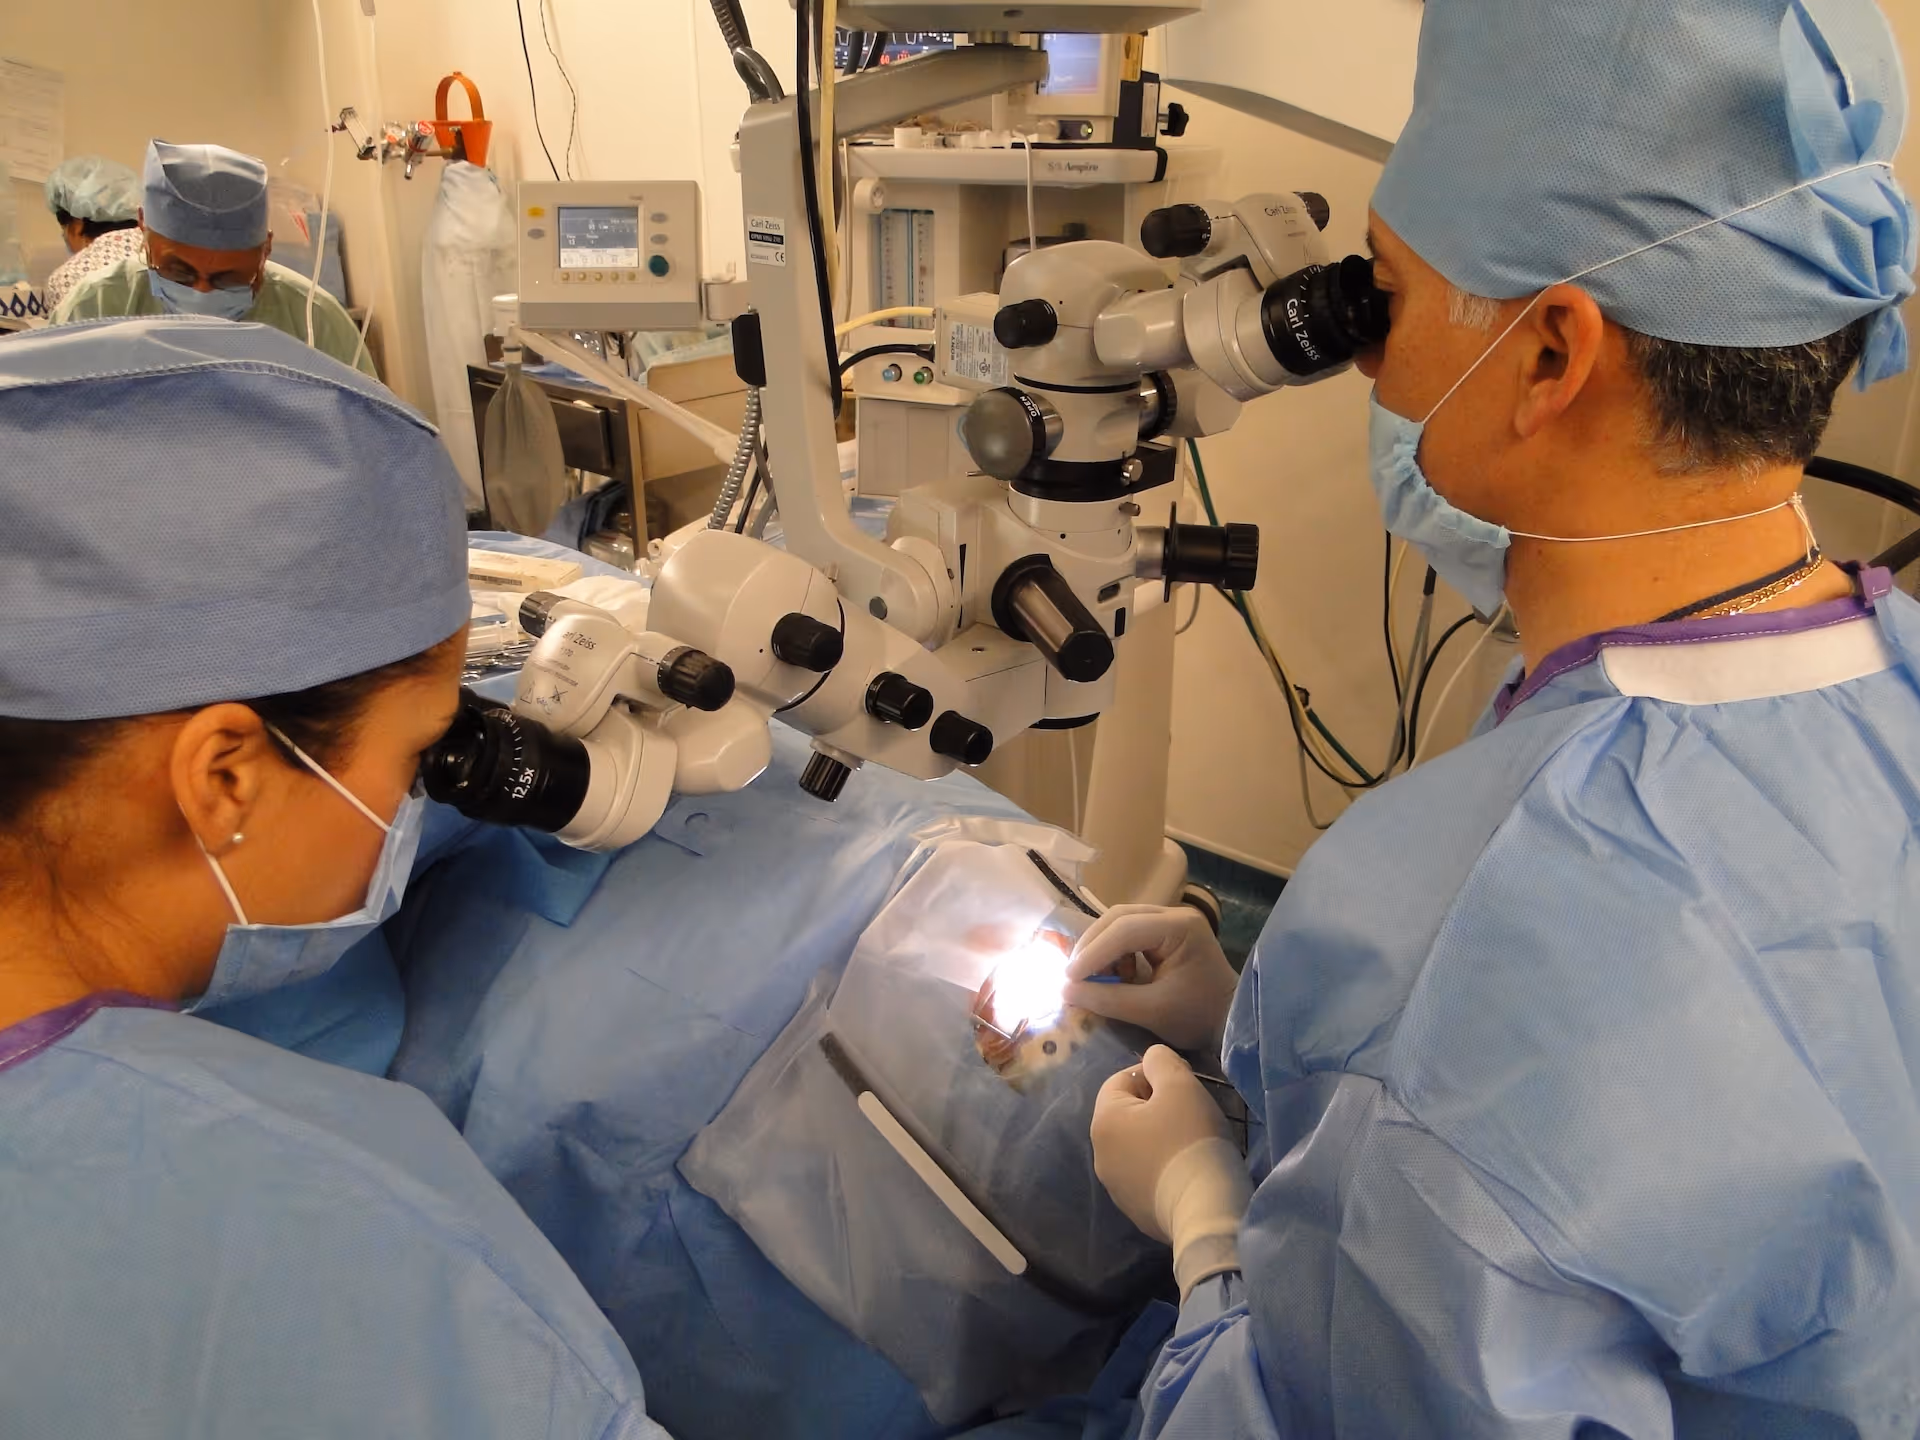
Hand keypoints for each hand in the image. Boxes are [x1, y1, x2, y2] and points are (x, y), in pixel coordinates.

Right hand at [1065, 904, 1237, 1052]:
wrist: (1232, 1023)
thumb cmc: (1197, 1018)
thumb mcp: (1150, 1012)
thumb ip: (1107, 999)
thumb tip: (1065, 991)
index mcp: (1179, 927)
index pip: (1124, 930)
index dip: (1093, 953)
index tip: (1068, 978)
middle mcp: (1175, 915)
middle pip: (1119, 918)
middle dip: (1092, 947)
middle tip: (1073, 976)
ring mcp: (1171, 922)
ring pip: (1120, 923)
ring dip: (1101, 949)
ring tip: (1092, 978)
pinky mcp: (1166, 933)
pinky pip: (1129, 934)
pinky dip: (1114, 952)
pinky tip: (1113, 975)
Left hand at [1091, 1045, 1251, 1296]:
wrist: (1204, 1208)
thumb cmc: (1190, 1138)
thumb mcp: (1180, 1085)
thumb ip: (1161, 1061)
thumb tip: (1152, 1058)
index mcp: (1103, 1121)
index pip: (1120, 1081)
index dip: (1152, 1075)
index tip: (1183, 1084)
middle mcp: (1100, 1155)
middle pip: (1127, 1115)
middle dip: (1156, 1107)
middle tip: (1191, 1111)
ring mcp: (1115, 1188)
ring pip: (1137, 1147)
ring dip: (1159, 1139)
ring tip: (1192, 1142)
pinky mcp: (1135, 1211)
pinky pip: (1148, 1177)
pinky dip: (1164, 1168)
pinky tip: (1188, 1171)